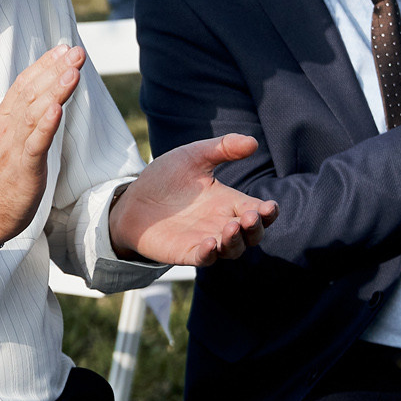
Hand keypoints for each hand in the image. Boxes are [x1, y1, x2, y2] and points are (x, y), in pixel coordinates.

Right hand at [0, 44, 83, 245]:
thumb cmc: (4, 175)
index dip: (44, 65)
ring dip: (54, 91)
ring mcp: (14, 147)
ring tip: (72, 73)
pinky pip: (35, 143)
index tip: (64, 49)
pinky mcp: (23, 167)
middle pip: (31, 92)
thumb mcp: (14, 139)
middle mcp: (8, 128)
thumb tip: (48, 97)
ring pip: (34, 113)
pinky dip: (46, 125)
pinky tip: (58, 110)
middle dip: (55, 70)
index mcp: (6, 119)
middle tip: (76, 52)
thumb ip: (27, 117)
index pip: (24, 84)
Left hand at [109, 135, 277, 264]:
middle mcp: (220, 223)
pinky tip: (211, 243)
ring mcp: (205, 239)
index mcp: (227, 201)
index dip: (267, 211)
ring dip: (236, 241)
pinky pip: (204, 259)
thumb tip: (253, 142)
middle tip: (250, 217)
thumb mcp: (194, 156)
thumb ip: (223, 147)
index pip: (257, 210)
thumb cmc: (164, 179)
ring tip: (231, 227)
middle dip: (256, 228)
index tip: (269, 206)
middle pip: (251, 234)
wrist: (131, 199)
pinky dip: (210, 254)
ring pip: (232, 250)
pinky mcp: (186, 252)